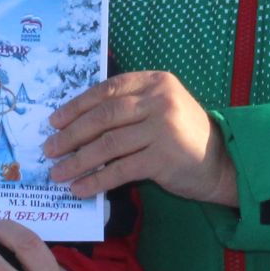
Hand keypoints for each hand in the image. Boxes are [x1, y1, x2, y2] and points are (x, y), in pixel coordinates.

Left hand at [44, 70, 238, 206]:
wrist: (220, 163)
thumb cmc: (180, 135)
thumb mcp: (158, 108)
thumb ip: (127, 106)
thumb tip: (74, 122)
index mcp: (154, 81)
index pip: (106, 90)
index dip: (76, 106)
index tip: (54, 121)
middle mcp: (160, 100)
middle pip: (104, 116)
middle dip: (71, 135)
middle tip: (49, 149)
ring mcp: (163, 128)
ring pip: (108, 144)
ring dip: (78, 161)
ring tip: (57, 173)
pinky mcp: (164, 158)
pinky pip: (120, 169)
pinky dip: (96, 180)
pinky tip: (80, 188)